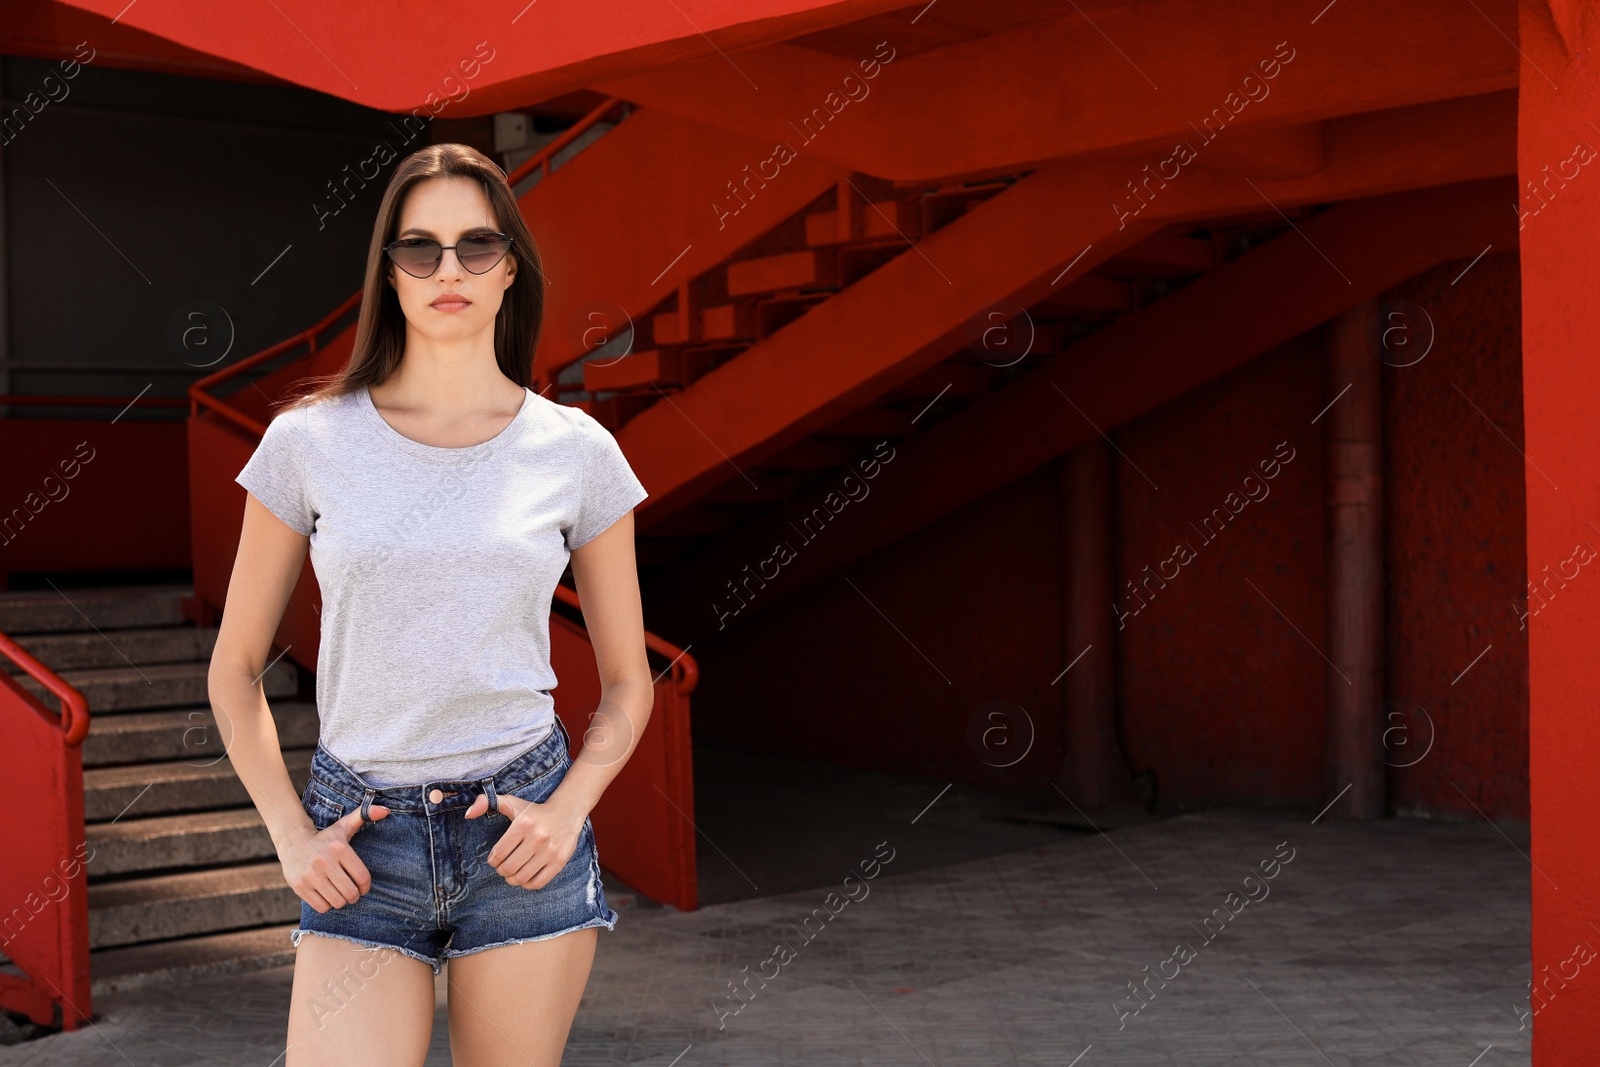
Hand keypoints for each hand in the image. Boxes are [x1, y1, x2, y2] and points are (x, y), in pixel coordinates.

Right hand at [279, 805, 388, 911]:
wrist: (292, 841)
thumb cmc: (324, 837)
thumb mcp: (344, 825)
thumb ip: (364, 815)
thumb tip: (385, 810)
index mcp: (339, 848)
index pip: (362, 877)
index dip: (366, 887)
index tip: (363, 887)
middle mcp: (324, 862)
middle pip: (350, 893)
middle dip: (354, 896)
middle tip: (351, 892)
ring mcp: (310, 875)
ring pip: (337, 902)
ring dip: (341, 901)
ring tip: (338, 894)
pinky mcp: (300, 887)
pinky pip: (322, 907)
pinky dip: (326, 905)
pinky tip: (325, 895)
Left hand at [464, 790, 583, 888]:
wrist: (567, 812)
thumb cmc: (534, 811)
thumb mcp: (511, 803)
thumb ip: (486, 802)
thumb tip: (468, 814)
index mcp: (523, 823)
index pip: (498, 853)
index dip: (492, 861)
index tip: (495, 859)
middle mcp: (538, 837)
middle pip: (509, 868)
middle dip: (502, 871)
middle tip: (503, 868)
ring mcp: (550, 850)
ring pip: (522, 877)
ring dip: (512, 880)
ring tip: (512, 874)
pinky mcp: (560, 861)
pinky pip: (538, 882)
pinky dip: (528, 884)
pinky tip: (525, 877)